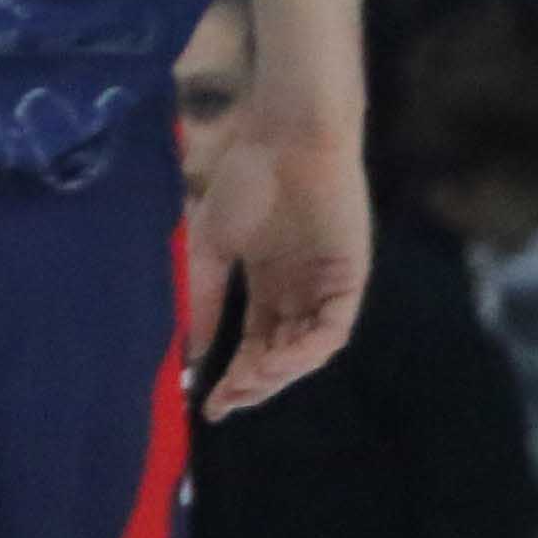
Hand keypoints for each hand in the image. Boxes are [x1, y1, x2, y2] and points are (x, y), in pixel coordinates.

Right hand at [189, 114, 373, 417]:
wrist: (286, 136)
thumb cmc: (246, 178)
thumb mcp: (211, 245)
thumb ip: (202, 296)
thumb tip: (188, 351)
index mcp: (270, 284)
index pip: (255, 343)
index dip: (233, 374)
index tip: (205, 402)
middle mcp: (301, 293)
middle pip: (280, 354)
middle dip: (254, 383)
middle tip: (226, 401)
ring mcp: (327, 288)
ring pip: (306, 349)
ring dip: (278, 372)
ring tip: (247, 382)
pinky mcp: (349, 280)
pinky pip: (331, 329)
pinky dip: (305, 350)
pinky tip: (278, 359)